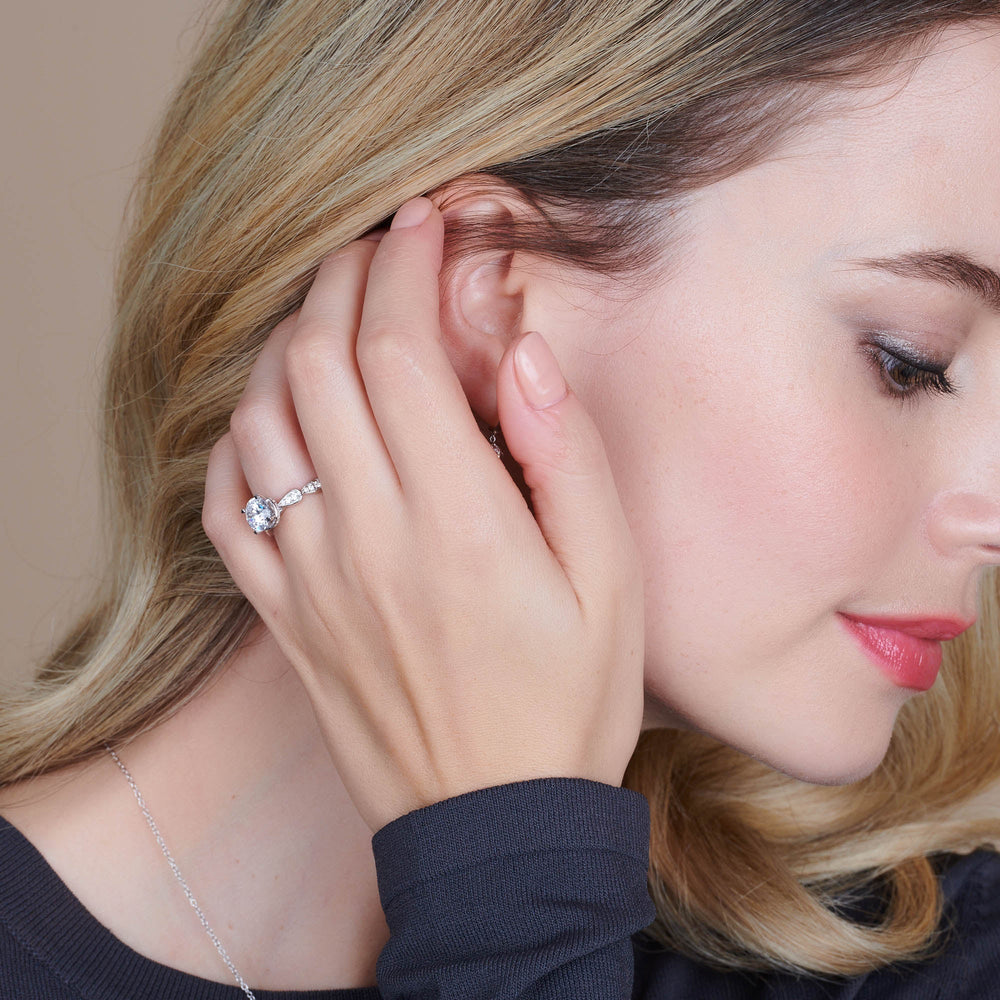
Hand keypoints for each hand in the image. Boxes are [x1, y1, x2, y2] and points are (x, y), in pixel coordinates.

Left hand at [203, 197, 644, 832]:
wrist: (494, 826)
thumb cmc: (568, 705)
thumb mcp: (611, 583)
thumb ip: (570, 459)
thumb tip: (522, 355)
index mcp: (457, 522)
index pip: (400, 353)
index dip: (404, 268)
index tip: (424, 222)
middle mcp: (369, 538)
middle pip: (320, 364)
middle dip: (342, 281)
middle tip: (376, 247)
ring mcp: (314, 578)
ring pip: (262, 421)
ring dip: (289, 346)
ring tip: (330, 317)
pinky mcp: (288, 616)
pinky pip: (229, 508)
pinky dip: (239, 442)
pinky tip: (275, 421)